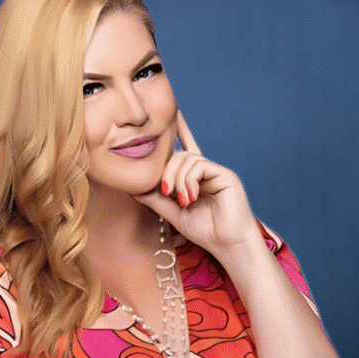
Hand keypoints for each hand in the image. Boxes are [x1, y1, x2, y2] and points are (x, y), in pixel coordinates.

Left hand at [133, 110, 263, 257]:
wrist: (226, 245)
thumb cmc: (203, 231)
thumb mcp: (172, 212)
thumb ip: (155, 197)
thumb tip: (132, 186)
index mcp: (194, 178)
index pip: (185, 150)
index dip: (181, 130)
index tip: (175, 113)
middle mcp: (205, 172)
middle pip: (178, 156)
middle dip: (166, 173)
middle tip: (166, 193)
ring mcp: (216, 171)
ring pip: (186, 159)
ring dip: (177, 180)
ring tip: (181, 200)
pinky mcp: (225, 174)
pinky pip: (199, 165)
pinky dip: (189, 181)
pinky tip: (191, 197)